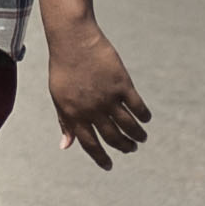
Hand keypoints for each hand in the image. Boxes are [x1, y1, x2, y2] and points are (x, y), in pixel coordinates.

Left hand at [43, 22, 151, 168]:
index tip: (108, 166)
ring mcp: (107, 97)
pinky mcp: (121, 84)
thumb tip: (66, 145)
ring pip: (128, 125)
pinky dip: (143, 116)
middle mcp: (91, 110)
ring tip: (141, 138)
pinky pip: (137, 106)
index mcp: (74, 114)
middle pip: (112, 137)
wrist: (73, 40)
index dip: (100, 158)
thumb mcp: (58, 97)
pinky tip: (146, 119)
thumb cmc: (64, 68)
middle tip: (131, 149)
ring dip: (136, 135)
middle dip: (123, 147)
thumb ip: (65, 121)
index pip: (89, 144)